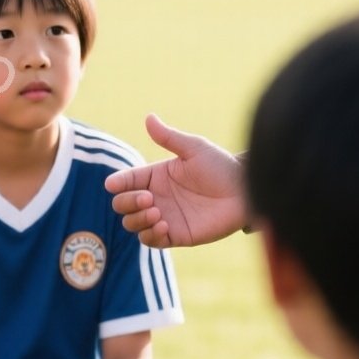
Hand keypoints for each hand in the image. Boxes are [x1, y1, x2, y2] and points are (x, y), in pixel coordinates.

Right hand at [105, 114, 248, 247]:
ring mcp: (164, 217)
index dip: (117, 183)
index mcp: (156, 176)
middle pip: (122, 204)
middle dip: (127, 202)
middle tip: (149, 198)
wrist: (245, 191)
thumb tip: (148, 117)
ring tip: (156, 212)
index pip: (126, 180)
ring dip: (137, 219)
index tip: (113, 184)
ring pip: (132, 224)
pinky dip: (150, 235)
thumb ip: (169, 137)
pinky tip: (163, 225)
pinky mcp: (176, 235)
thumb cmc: (221, 167)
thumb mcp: (194, 148)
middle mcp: (156, 198)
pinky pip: (151, 241)